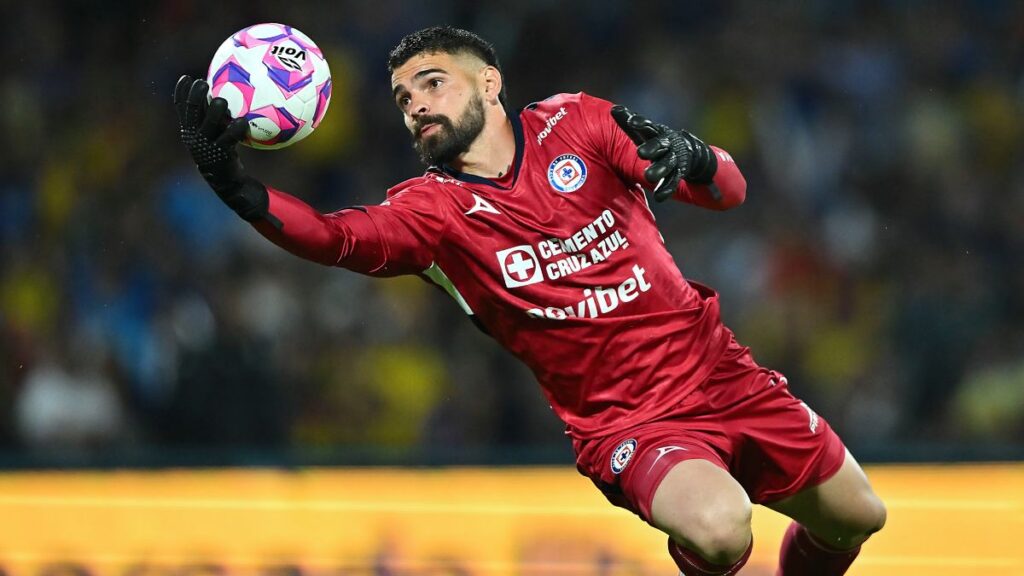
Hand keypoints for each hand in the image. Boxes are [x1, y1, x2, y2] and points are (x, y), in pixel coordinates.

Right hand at [174, 75, 269, 221]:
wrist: (226, 180)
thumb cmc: (223, 151)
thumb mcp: (215, 133)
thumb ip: (216, 116)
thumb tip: (228, 90)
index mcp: (190, 129)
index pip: (181, 108)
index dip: (180, 92)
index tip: (186, 78)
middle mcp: (194, 136)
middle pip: (191, 113)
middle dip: (195, 96)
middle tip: (203, 83)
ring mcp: (206, 146)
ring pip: (208, 125)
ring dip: (214, 112)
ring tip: (221, 100)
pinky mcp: (220, 154)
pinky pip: (228, 139)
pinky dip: (236, 130)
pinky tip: (243, 122)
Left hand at [610, 105, 718, 201]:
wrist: (687, 151)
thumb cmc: (656, 139)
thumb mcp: (644, 131)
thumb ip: (628, 121)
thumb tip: (614, 108)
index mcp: (656, 133)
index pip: (648, 126)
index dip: (640, 123)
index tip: (631, 122)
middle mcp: (666, 144)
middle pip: (659, 144)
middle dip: (652, 148)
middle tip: (641, 152)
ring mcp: (673, 159)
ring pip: (666, 164)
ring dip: (658, 170)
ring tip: (649, 176)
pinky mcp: (678, 173)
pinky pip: (672, 182)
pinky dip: (666, 189)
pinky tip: (659, 196)